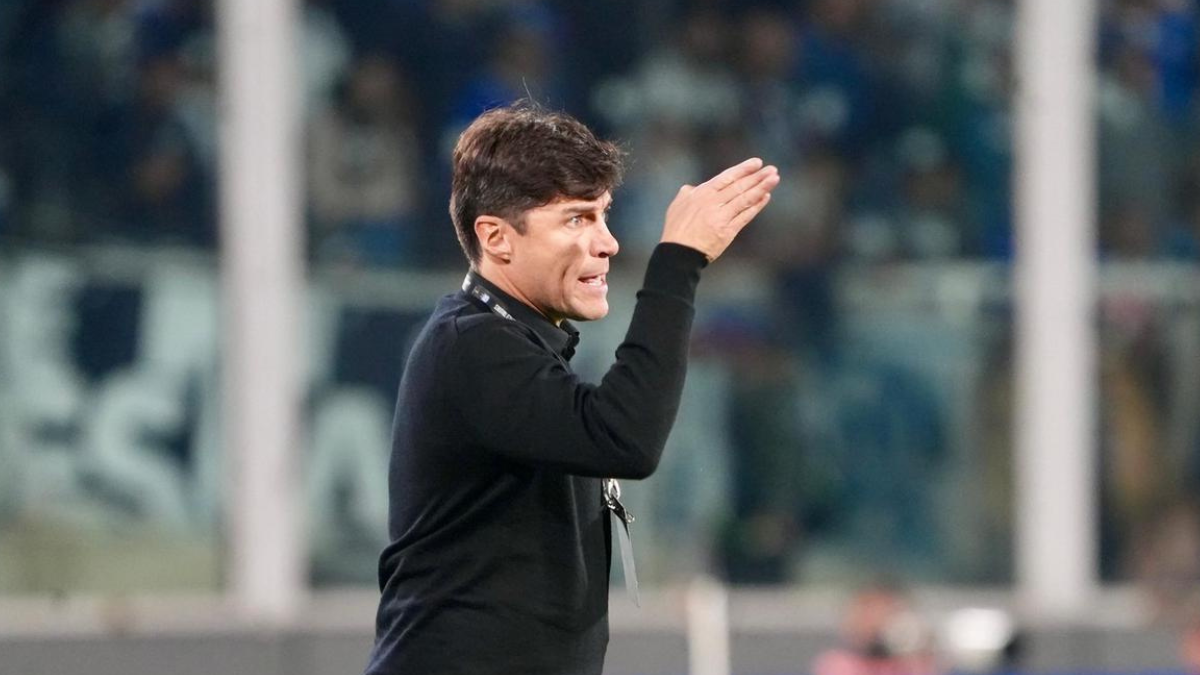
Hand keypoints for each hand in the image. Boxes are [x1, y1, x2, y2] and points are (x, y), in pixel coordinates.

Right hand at [660, 158, 779, 261]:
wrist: (678, 253)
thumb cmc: (676, 230)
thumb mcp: (677, 205)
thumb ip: (687, 193)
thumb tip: (693, 187)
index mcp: (702, 193)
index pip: (727, 177)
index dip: (743, 169)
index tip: (757, 163)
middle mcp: (713, 202)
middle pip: (739, 186)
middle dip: (757, 177)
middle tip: (772, 169)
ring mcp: (721, 216)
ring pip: (745, 199)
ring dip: (762, 188)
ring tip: (774, 179)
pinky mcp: (728, 231)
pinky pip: (745, 216)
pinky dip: (756, 206)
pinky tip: (765, 197)